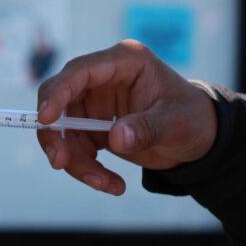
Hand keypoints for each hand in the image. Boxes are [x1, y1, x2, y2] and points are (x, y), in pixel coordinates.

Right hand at [37, 40, 216, 195]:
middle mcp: (103, 78)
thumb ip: (147, 129)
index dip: (57, 94)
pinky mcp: (92, 123)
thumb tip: (117, 138)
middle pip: (59, 99)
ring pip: (62, 128)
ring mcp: (94, 101)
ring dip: (74, 159)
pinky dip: (85, 167)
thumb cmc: (193, 119)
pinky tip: (110, 183)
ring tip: (104, 183)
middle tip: (59, 162)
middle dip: (55, 133)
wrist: (200, 138)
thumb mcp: (177, 123)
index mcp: (123, 62)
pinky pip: (74, 146)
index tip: (45, 120)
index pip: (79, 72)